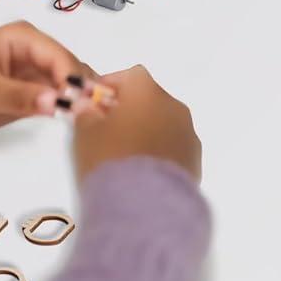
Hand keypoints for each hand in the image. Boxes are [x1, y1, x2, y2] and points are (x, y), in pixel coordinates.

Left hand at [0, 21, 98, 134]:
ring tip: (102, 113)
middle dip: (85, 87)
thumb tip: (55, 103)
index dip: (74, 78)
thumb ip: (20, 96)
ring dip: (84, 97)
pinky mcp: (33, 93)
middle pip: (71, 68)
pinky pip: (59, 97)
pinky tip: (87, 116)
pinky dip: (73, 106)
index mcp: (24, 38)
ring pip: (70, 83)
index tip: (83, 101)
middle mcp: (35, 52)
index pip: (59, 57)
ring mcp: (35, 73)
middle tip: (101, 109)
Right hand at [73, 65, 200, 183]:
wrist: (144, 204)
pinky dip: (160, 152)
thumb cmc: (110, 159)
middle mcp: (173, 106)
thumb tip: (88, 104)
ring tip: (125, 156)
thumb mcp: (86, 135)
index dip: (111, 86)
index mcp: (148, 92)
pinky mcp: (195, 159)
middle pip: (150, 99)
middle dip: (130, 110)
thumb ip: (86, 114)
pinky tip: (143, 173)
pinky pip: (174, 147)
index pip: (131, 76)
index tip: (94, 103)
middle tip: (107, 131)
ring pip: (164, 123)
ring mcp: (188, 133)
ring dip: (147, 131)